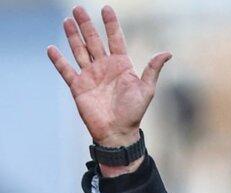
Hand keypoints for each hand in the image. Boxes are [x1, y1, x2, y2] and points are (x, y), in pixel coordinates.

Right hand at [47, 5, 170, 148]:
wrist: (118, 132)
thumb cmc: (134, 112)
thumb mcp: (146, 89)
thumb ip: (153, 69)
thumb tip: (167, 53)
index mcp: (121, 65)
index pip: (115, 39)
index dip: (111, 24)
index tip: (106, 8)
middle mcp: (104, 67)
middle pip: (93, 41)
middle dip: (86, 24)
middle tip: (78, 8)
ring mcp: (90, 75)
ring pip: (79, 51)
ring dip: (73, 36)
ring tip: (68, 20)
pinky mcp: (78, 86)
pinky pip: (66, 71)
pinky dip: (59, 60)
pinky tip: (52, 49)